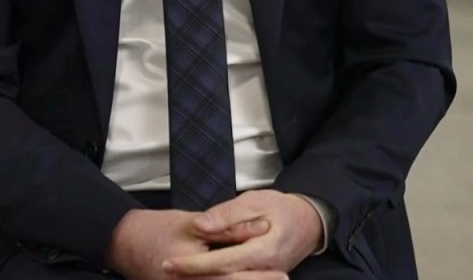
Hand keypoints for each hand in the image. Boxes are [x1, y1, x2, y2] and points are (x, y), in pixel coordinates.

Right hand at [106, 208, 270, 279]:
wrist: (124, 242)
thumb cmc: (157, 230)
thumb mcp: (195, 224)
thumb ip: (228, 229)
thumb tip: (261, 229)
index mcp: (189, 272)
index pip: (231, 277)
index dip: (258, 277)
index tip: (281, 273)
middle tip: (281, 279)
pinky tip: (241, 279)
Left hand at [162, 190, 322, 276]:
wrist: (308, 223)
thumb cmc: (282, 209)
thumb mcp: (256, 201)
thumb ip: (228, 214)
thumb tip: (201, 225)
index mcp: (264, 251)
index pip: (223, 263)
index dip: (194, 265)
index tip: (169, 262)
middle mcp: (264, 271)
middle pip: (223, 279)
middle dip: (192, 276)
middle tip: (164, 268)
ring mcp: (264, 278)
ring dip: (202, 278)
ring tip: (176, 272)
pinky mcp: (260, 278)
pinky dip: (218, 277)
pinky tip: (199, 274)